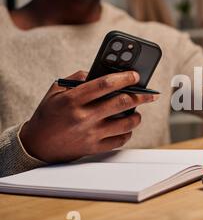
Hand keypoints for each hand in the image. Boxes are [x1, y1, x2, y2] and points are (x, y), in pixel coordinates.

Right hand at [20, 70, 156, 162]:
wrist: (36, 145)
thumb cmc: (48, 115)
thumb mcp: (56, 91)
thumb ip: (77, 78)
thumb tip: (100, 71)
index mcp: (73, 99)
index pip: (105, 84)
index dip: (124, 78)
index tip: (136, 75)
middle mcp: (83, 116)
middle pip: (121, 103)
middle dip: (141, 96)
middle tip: (149, 94)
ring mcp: (90, 134)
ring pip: (125, 123)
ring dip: (137, 116)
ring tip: (137, 112)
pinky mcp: (93, 148)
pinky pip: (120, 140)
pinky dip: (128, 132)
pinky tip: (127, 127)